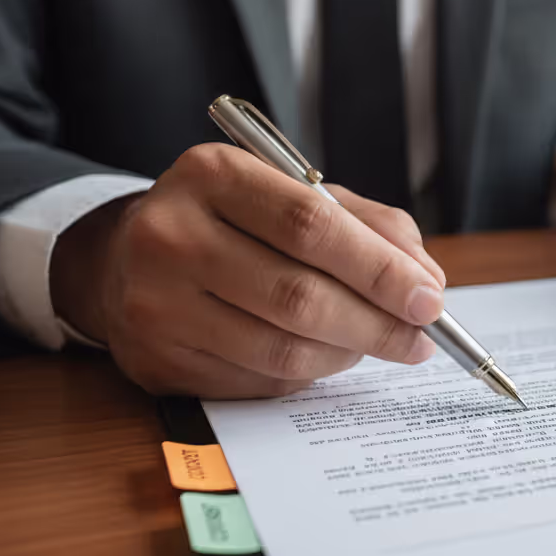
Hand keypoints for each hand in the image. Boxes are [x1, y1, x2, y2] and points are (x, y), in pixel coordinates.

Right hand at [51, 144, 445, 397]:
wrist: (126, 257)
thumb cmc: (234, 222)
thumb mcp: (295, 195)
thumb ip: (369, 226)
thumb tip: (426, 281)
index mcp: (212, 174)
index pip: (310, 225)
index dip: (379, 268)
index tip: (429, 298)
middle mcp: (170, 235)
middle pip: (297, 295)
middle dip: (376, 323)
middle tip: (421, 338)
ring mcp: (154, 304)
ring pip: (281, 349)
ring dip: (347, 353)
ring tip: (376, 342)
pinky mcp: (156, 361)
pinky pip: (258, 381)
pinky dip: (307, 374)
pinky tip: (323, 355)